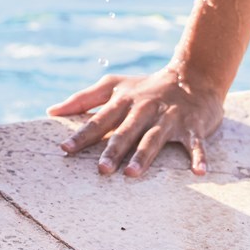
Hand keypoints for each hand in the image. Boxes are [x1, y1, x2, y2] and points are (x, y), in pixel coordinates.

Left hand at [46, 67, 223, 177]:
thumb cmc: (146, 87)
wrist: (192, 76)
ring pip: (154, 138)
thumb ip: (83, 99)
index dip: (82, 135)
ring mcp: (169, 117)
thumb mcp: (114, 86)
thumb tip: (51, 111)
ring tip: (132, 173)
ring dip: (144, 156)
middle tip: (101, 169)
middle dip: (113, 150)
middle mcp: (144, 109)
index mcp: (124, 101)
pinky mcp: (192, 125)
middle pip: (126, 131)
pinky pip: (195, 143)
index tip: (65, 149)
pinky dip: (198, 156)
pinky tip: (199, 172)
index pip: (99, 119)